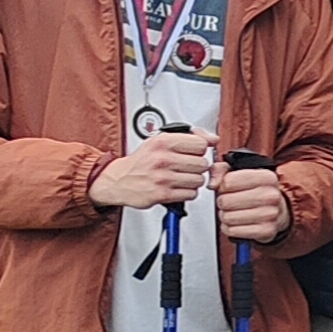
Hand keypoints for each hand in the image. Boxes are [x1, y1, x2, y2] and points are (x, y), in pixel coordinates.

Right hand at [91, 128, 211, 211]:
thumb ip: (190, 136)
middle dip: (198, 167)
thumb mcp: (161, 140)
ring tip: (182, 178)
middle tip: (187, 167)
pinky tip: (178, 187)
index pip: (201, 144)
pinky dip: (187, 192)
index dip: (200, 150)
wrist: (118, 179)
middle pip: (202, 164)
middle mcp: (162, 159)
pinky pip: (191, 194)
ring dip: (194, 181)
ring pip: (199, 180)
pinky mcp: (162, 194)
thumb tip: (214, 139)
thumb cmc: (142, 160)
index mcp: (163, 142)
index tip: (193, 153)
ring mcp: (163, 177)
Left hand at [214, 163, 292, 244]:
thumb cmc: (255, 191)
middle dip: (222, 202)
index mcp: (266, 177)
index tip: (229, 188)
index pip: (228, 182)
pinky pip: (232, 230)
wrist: (278, 211)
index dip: (222, 186)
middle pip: (225, 201)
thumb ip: (220, 170)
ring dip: (225, 215)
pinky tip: (237, 222)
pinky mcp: (265, 231)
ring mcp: (269, 214)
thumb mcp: (240, 173)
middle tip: (230, 202)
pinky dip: (229, 227)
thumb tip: (212, 184)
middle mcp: (270, 195)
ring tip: (234, 212)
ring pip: (227, 217)